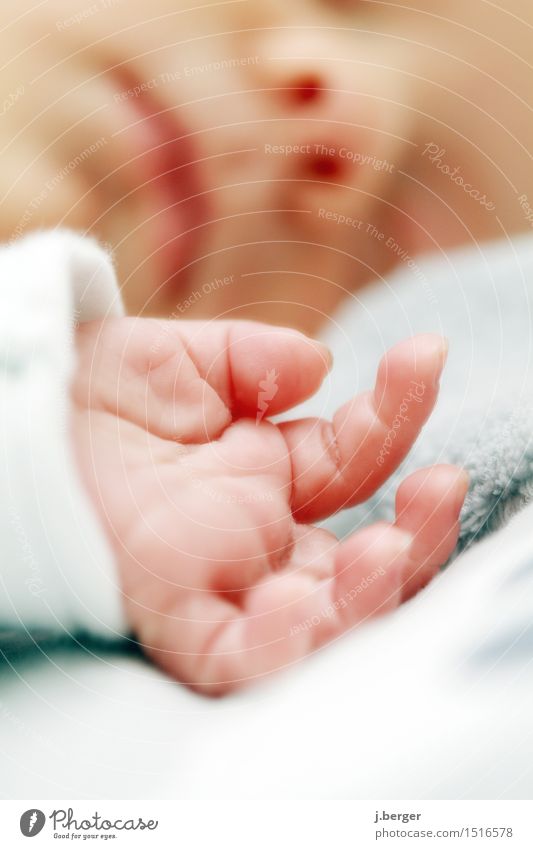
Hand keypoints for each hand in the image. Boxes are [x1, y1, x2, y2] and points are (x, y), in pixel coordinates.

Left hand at [71, 318, 467, 693]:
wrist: (11, 408)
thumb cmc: (83, 386)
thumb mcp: (179, 360)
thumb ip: (251, 361)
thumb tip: (321, 365)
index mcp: (261, 472)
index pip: (351, 459)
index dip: (393, 413)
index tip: (423, 356)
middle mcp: (254, 532)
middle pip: (359, 558)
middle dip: (415, 530)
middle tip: (441, 484)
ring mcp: (220, 578)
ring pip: (322, 619)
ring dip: (373, 590)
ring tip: (390, 544)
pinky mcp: (172, 617)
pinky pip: (241, 658)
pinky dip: (286, 643)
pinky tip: (312, 603)